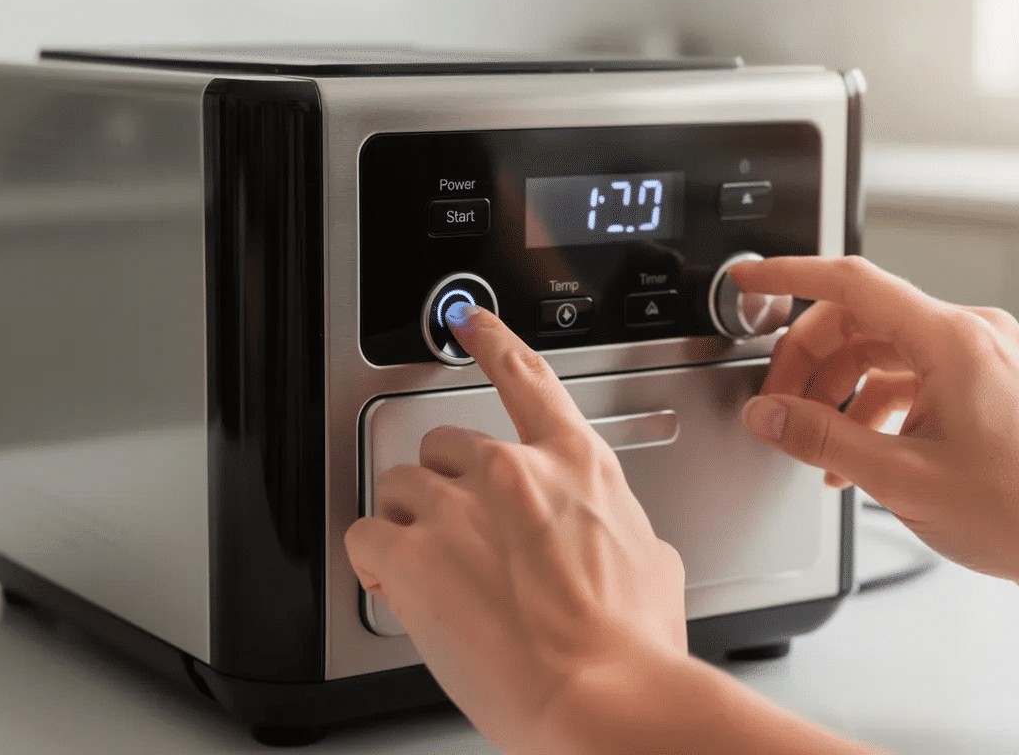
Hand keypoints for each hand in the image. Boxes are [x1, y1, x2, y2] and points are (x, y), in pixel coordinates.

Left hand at [344, 303, 686, 754]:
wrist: (603, 698)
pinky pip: (364, 536)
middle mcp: (511, 472)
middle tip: (463, 541)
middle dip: (447, 488)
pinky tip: (399, 588)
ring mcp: (457, 509)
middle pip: (445, 446)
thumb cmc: (631, 646)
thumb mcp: (653, 565)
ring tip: (435, 574)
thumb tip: (616, 542)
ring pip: (399, 486)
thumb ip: (620, 529)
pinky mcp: (411, 556)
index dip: (492, 340)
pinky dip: (374, 561)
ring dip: (408, 524)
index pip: (526, 378)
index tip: (472, 320)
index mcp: (575, 466)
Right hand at [731, 255, 1018, 587]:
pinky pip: (905, 374)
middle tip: (776, 407)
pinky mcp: (979, 380)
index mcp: (951, 340)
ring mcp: (977, 355)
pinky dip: (869, 406)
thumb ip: (820, 439)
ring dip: (836, 392)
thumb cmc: (1018, 511)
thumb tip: (767, 415)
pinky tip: (850, 454)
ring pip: (878, 350)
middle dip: (808, 362)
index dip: (789, 275)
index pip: (851, 283)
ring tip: (813, 444)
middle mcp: (968, 334)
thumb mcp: (898, 477)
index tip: (749, 278)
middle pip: (858, 321)